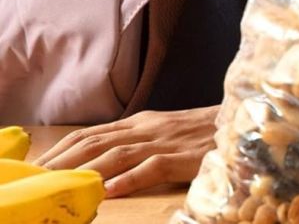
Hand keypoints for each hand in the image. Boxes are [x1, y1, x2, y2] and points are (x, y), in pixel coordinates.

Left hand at [34, 106, 217, 197]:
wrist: (246, 122)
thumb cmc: (208, 133)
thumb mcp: (168, 132)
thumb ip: (142, 141)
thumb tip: (109, 159)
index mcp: (143, 122)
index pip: (92, 133)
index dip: (62, 148)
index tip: (38, 164)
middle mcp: (149, 128)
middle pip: (95, 142)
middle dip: (62, 160)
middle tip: (38, 178)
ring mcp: (166, 141)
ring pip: (116, 153)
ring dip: (85, 170)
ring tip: (61, 185)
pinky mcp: (184, 156)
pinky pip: (152, 167)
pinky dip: (129, 179)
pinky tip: (110, 190)